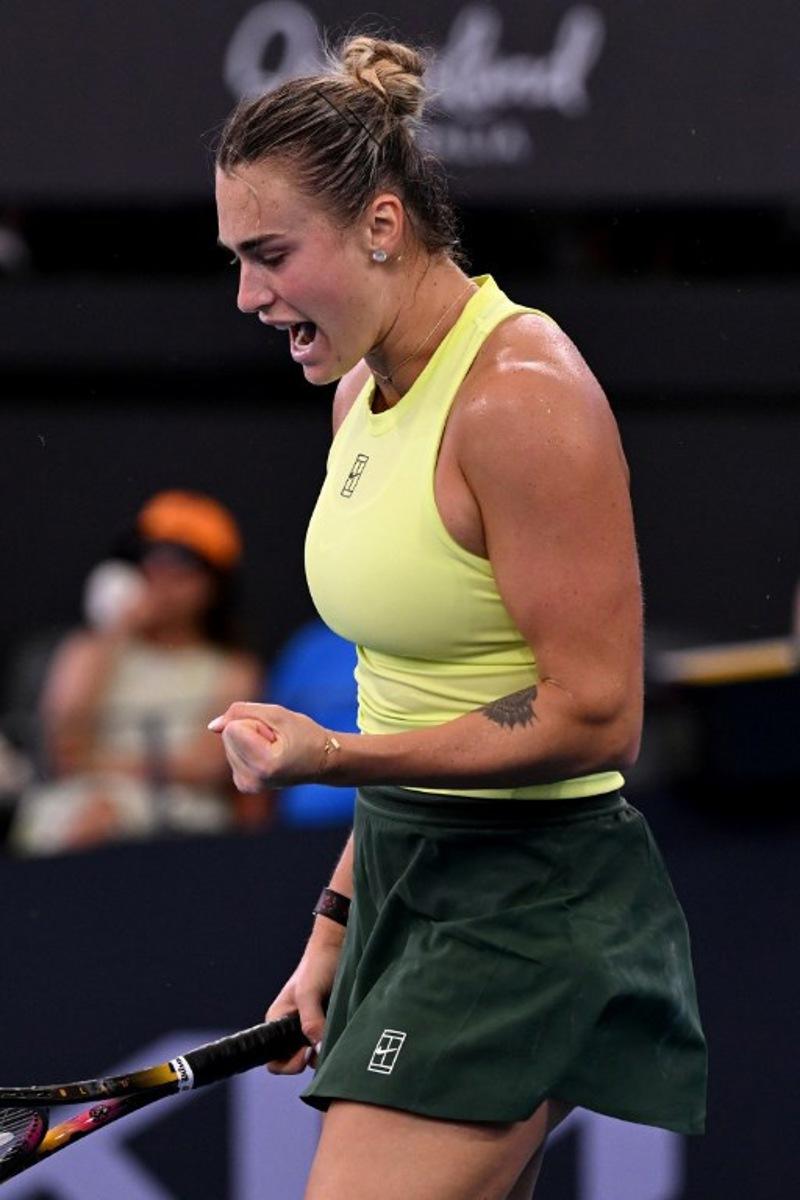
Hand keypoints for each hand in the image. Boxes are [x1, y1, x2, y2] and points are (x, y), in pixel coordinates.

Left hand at [208, 702, 334, 789]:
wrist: (323, 762)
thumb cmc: (305, 735)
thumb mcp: (277, 714)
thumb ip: (241, 712)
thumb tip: (212, 726)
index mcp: (263, 765)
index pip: (233, 728)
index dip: (255, 723)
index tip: (277, 735)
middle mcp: (251, 780)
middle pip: (229, 735)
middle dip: (251, 731)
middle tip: (277, 741)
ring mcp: (246, 785)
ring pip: (229, 743)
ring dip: (250, 740)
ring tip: (275, 748)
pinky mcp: (244, 785)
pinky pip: (232, 753)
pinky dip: (247, 750)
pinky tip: (268, 756)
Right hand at [264, 926, 345, 1074]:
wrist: (339, 946)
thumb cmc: (317, 964)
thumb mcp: (309, 993)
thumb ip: (311, 1021)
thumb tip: (318, 1050)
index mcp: (277, 1022)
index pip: (274, 1061)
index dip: (288, 1064)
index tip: (305, 1054)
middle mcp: (292, 1028)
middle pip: (296, 1062)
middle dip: (310, 1059)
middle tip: (323, 1045)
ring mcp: (312, 1027)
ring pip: (316, 1054)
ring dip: (326, 1049)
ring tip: (336, 1032)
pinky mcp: (328, 1024)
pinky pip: (329, 1043)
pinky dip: (336, 1042)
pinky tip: (343, 1031)